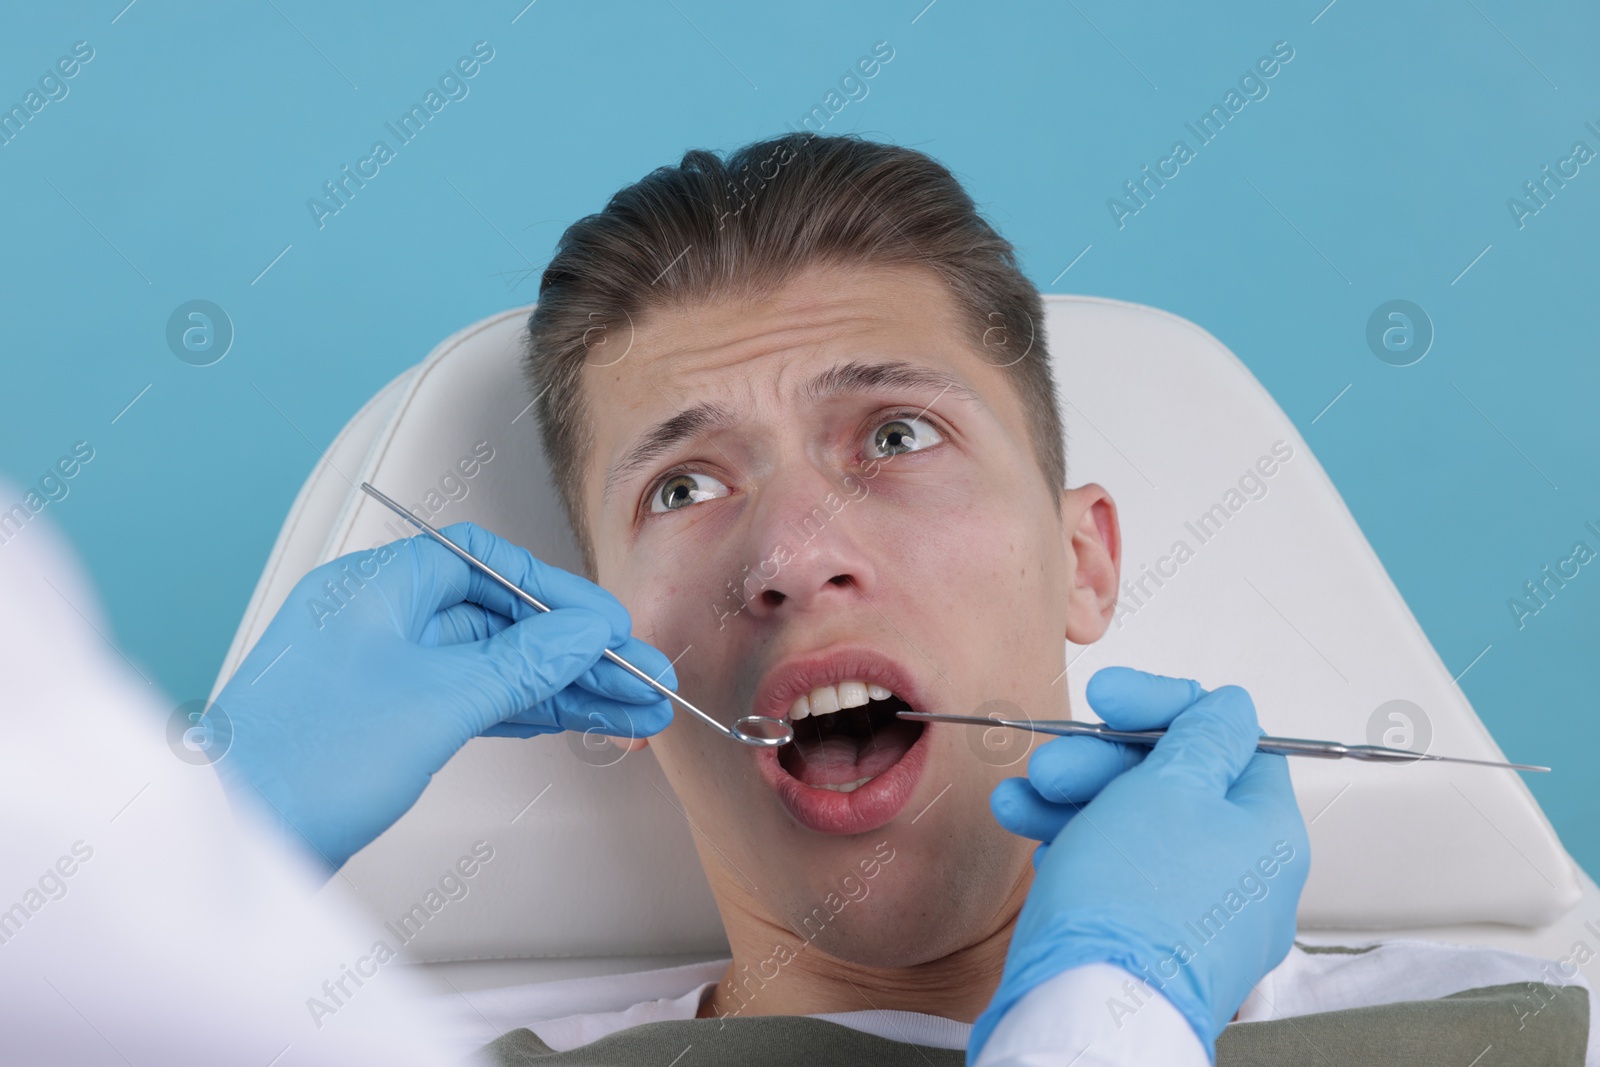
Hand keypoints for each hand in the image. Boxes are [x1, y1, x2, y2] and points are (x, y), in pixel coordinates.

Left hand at [214, 523, 674, 870]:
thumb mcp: (439, 700)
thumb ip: (524, 662)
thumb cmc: (303, 760)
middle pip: (501, 618)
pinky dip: (524, 711)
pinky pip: (473, 699)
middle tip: (641, 677)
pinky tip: (576, 721)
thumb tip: (586, 631)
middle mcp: (378, 618)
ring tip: (632, 709)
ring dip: (563, 687)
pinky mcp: (386, 721)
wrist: (235, 839)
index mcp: (376, 586)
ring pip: (494, 665)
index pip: (488, 564)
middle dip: (576, 651)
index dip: (559, 593)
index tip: (612, 626)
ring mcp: (382, 672)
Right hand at [974, 667, 1309, 1059]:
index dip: (1163, 708)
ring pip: (1134, 828)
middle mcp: (1244, 878)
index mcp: (1269, 834)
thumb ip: (1201, 737)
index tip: (1110, 699)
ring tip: (1020, 799)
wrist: (1088, 1012)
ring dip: (1072, 799)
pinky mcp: (1148, 942)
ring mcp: (1196, 915)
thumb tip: (1229, 709)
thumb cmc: (1134, 907)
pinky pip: (1116, 874)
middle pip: (1173, 784)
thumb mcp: (1168, 788)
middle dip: (1102, 762)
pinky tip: (1032, 834)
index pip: (1229, 742)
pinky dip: (1073, 845)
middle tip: (1055, 764)